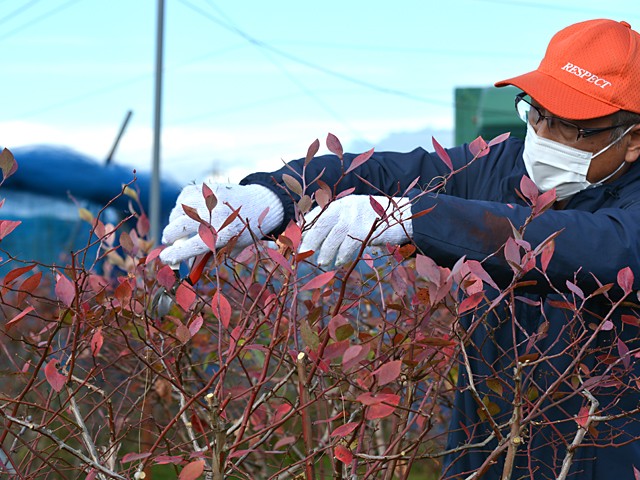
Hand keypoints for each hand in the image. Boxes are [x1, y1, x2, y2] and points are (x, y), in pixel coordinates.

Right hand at [160, 183, 283, 264]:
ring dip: (174, 222)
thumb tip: (186, 266)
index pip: (193, 246)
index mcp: (225, 233)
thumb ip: (209, 257)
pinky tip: (189, 213)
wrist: (258, 203)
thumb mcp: (231, 248)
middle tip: (169, 241)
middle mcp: (216, 215)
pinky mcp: (206, 188)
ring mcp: (210, 198)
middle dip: (169, 237)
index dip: (176, 254)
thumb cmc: (242, 231)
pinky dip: (181, 208)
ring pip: (178, 212)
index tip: (165, 258)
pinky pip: (183, 199)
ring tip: (180, 228)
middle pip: (180, 227)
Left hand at [300, 195, 412, 266]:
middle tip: (302, 255)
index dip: (303, 229)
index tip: (294, 243)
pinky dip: (343, 255)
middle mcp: (346, 206)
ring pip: (334, 235)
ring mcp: (357, 215)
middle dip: (309, 241)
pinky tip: (340, 263)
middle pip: (321, 224)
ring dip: (326, 251)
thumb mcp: (354, 217)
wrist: (405, 215)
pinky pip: (351, 243)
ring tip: (322, 263)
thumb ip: (337, 225)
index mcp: (339, 203)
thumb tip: (314, 243)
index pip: (315, 215)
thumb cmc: (376, 221)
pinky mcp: (367, 227)